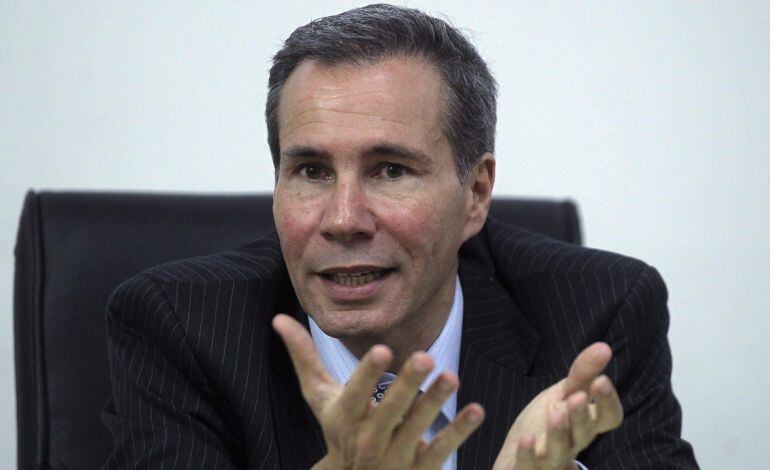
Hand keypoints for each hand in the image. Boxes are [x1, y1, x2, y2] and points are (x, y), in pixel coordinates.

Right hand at [272, 314, 484, 468]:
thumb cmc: (337, 428)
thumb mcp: (318, 396)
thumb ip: (303, 356)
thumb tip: (278, 318)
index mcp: (345, 416)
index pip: (356, 393)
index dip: (368, 373)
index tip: (383, 349)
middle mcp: (368, 438)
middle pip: (389, 410)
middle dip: (407, 385)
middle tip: (426, 356)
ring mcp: (394, 456)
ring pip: (417, 428)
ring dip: (435, 403)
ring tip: (452, 376)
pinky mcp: (417, 469)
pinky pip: (439, 450)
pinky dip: (458, 432)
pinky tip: (476, 410)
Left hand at [493, 343, 623, 469]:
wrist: (516, 457)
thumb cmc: (544, 423)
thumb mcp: (563, 394)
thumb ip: (582, 374)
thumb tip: (605, 346)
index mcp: (583, 424)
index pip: (608, 418)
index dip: (608, 402)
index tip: (602, 380)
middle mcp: (571, 444)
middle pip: (584, 435)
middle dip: (582, 417)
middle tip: (578, 397)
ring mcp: (549, 460)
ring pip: (559, 453)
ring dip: (559, 434)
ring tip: (556, 414)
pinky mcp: (526, 469)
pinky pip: (528, 467)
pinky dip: (527, 455)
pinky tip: (525, 439)